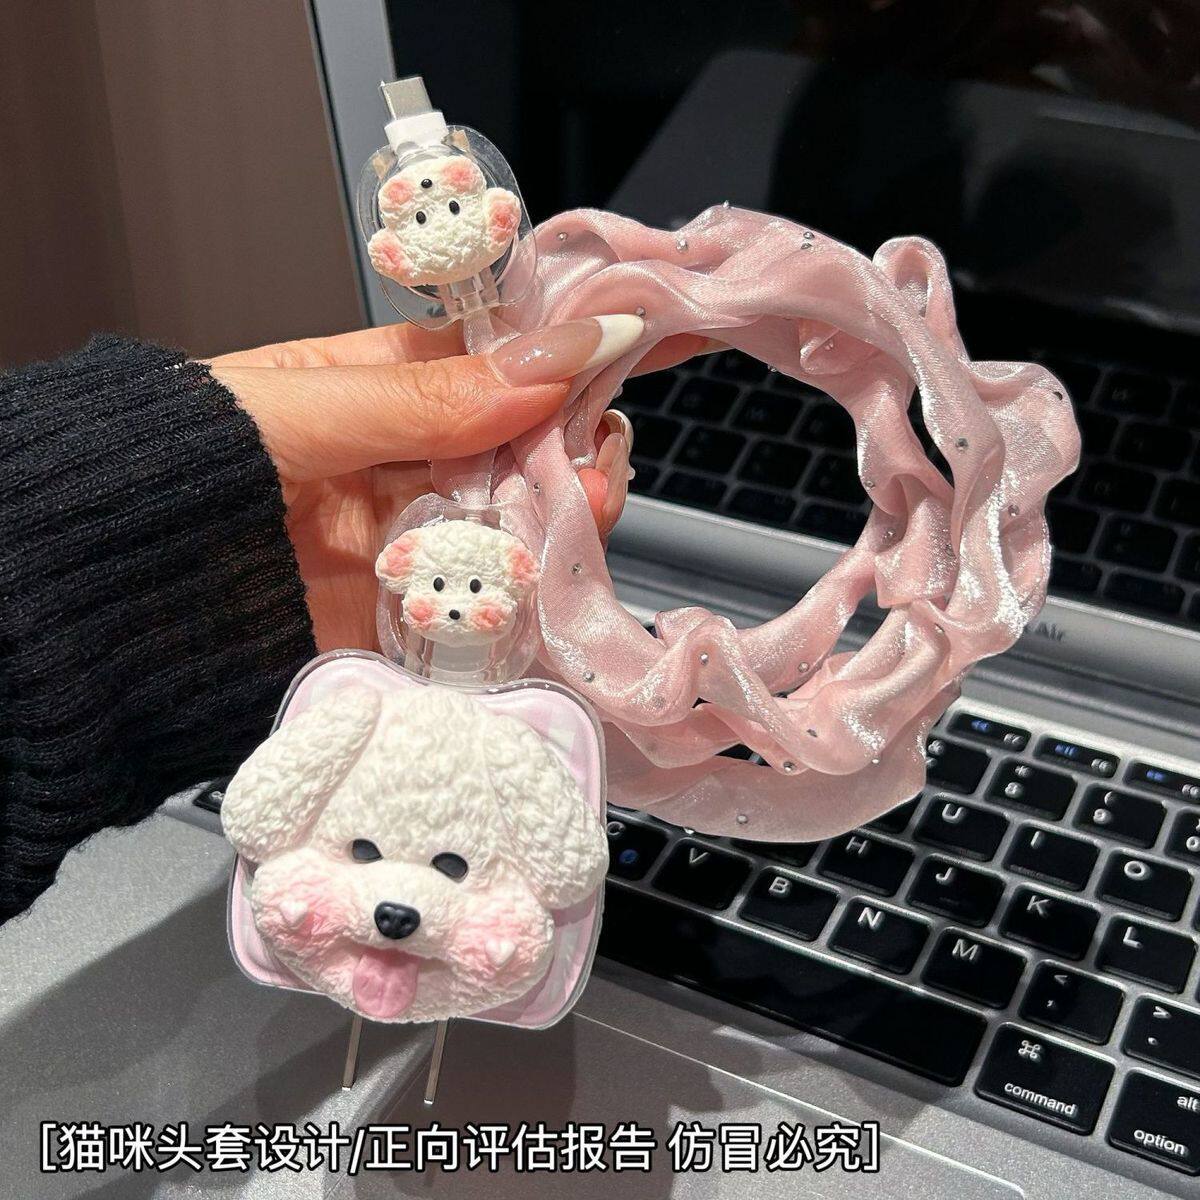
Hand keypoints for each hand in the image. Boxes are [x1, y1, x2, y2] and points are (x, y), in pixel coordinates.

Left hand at [209, 318, 707, 651]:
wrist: (112, 595)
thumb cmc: (179, 469)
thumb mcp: (305, 406)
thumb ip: (431, 394)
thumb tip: (552, 356)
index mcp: (378, 392)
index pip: (496, 364)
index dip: (565, 357)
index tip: (628, 350)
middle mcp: (405, 466)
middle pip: (524, 454)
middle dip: (573, 454)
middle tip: (596, 463)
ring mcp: (412, 545)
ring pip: (519, 530)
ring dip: (561, 525)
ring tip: (577, 518)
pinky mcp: (409, 619)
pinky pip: (484, 609)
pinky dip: (521, 603)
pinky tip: (540, 587)